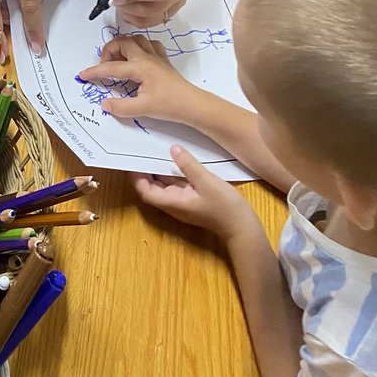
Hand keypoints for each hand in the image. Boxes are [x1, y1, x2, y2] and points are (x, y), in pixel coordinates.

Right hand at [77, 33, 206, 123]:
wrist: (193, 105)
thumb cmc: (170, 105)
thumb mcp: (143, 109)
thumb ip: (121, 107)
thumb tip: (105, 104)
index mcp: (140, 67)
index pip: (111, 67)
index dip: (95, 71)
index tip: (83, 74)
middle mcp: (147, 57)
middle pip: (122, 42)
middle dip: (109, 51)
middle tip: (104, 67)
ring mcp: (156, 57)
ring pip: (136, 40)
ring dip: (124, 46)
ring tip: (118, 62)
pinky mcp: (163, 61)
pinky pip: (149, 45)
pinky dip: (140, 47)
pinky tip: (137, 59)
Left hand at [133, 144, 257, 240]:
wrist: (243, 227)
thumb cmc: (225, 207)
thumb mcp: (206, 181)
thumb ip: (188, 165)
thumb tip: (172, 149)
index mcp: (173, 202)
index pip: (146, 192)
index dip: (137, 178)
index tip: (133, 161)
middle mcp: (175, 204)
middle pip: (153, 189)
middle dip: (145, 172)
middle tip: (142, 150)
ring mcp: (184, 202)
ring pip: (165, 186)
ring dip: (159, 171)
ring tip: (155, 150)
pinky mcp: (192, 199)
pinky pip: (177, 186)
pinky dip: (172, 174)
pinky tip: (175, 160)